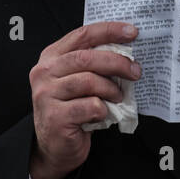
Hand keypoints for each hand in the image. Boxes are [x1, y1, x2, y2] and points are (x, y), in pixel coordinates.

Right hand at [29, 20, 140, 178]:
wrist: (55, 147)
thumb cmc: (72, 110)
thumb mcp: (78, 81)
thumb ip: (93, 65)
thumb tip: (128, 54)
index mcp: (51, 57)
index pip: (82, 35)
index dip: (109, 31)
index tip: (132, 32)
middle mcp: (44, 72)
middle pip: (86, 58)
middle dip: (116, 62)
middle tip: (135, 70)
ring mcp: (46, 95)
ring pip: (89, 81)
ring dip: (111, 89)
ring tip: (118, 97)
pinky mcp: (55, 116)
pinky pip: (90, 106)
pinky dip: (103, 109)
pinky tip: (103, 114)